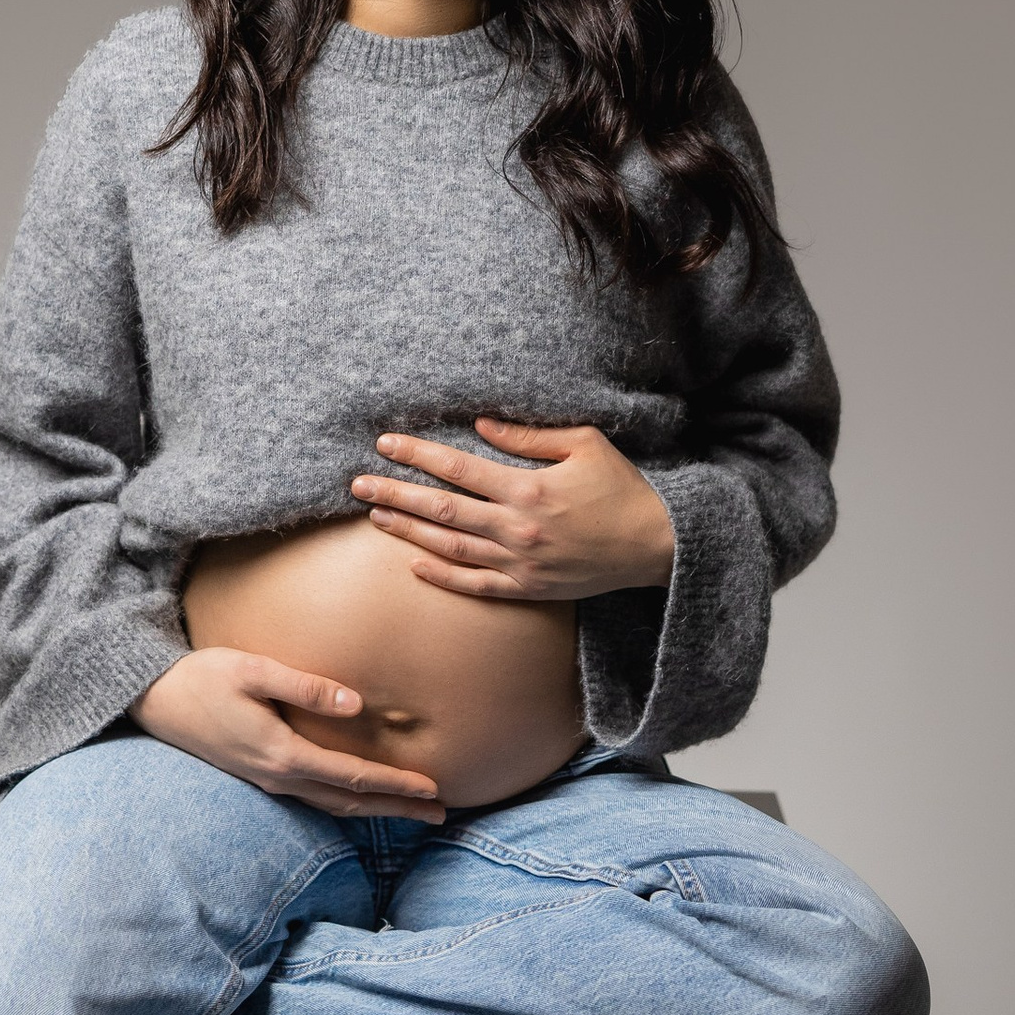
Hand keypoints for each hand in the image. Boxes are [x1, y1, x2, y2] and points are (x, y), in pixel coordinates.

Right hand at [131, 646, 444, 815]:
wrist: (153, 701)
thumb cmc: (202, 678)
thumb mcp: (253, 670)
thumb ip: (305, 686)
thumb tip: (355, 703)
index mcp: (282, 754)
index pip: (353, 776)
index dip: (396, 783)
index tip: (434, 787)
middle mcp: (279, 777)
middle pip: (351, 802)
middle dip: (398, 808)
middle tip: (442, 813)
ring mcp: (268, 781)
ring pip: (333, 805)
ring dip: (377, 810)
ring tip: (413, 811)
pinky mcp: (261, 775)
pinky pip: (315, 798)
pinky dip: (348, 802)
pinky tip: (361, 798)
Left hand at [350, 419, 677, 603]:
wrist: (657, 546)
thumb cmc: (623, 488)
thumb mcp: (584, 445)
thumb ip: (529, 437)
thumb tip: (481, 425)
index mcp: (528, 489)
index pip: (458, 468)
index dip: (418, 454)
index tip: (385, 443)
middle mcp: (517, 529)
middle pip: (442, 510)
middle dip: (396, 493)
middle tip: (357, 482)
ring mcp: (520, 563)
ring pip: (450, 549)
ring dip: (409, 532)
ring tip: (376, 515)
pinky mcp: (528, 589)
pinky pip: (476, 586)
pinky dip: (443, 577)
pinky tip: (414, 566)